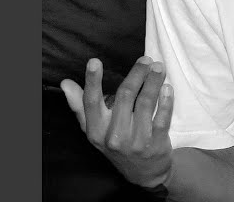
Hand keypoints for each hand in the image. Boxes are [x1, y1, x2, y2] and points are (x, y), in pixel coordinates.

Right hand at [61, 56, 175, 187]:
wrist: (143, 173)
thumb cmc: (116, 143)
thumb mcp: (95, 129)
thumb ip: (80, 106)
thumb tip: (66, 83)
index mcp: (96, 130)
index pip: (91, 102)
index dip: (92, 81)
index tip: (94, 61)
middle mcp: (113, 137)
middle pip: (125, 96)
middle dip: (136, 74)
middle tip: (146, 59)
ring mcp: (135, 142)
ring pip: (145, 103)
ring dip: (153, 82)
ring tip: (158, 67)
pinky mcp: (155, 145)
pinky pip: (162, 118)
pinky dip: (166, 101)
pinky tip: (167, 88)